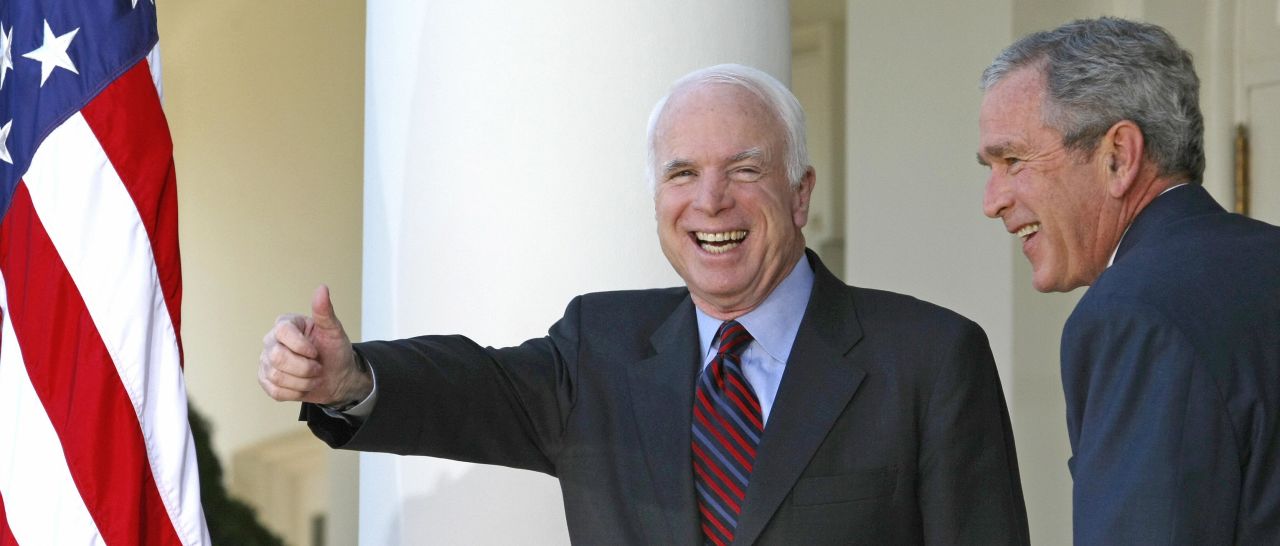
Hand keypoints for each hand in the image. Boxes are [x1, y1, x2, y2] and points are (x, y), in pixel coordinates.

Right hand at [258, 284, 370, 405]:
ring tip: (313, 377)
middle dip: (305, 368)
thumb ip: (325, 312)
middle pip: (277, 357)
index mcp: (286, 324)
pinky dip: (295, 392)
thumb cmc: (335, 351)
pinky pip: (275, 391)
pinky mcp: (266, 380)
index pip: (282, 331)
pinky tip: (304, 386)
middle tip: (318, 368)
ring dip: (303, 382)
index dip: (301, 346)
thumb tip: (322, 288)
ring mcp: (266, 361)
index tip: (316, 352)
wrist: (338, 377)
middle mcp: (271, 341)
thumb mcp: (334, 331)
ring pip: (277, 377)